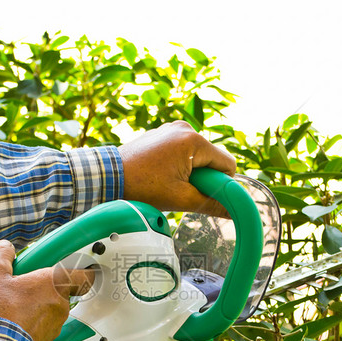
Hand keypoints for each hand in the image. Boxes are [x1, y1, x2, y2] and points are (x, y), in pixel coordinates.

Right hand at [0, 240, 93, 340]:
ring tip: (10, 307)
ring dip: (35, 307)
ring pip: (49, 311)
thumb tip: (6, 248)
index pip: (86, 275)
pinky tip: (9, 324)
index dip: (86, 270)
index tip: (83, 266)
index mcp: (54, 284)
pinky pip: (40, 328)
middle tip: (22, 286)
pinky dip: (29, 325)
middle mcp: (60, 306)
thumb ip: (1, 255)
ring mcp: (54, 327)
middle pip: (59, 292)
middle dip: (43, 288)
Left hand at [118, 121, 235, 217]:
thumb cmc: (142, 187)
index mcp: (193, 140)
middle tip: (183, 192)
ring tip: (169, 184)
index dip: (222, 183)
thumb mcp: (181, 199)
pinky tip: (162, 176)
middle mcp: (184, 128)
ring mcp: (171, 129)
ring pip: (196, 156)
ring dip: (190, 172)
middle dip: (204, 178)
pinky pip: (181, 150)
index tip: (208, 195)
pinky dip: (178, 165)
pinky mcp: (161, 134)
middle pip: (211, 158)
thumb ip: (211, 204)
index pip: (227, 163)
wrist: (109, 177)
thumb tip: (233, 212)